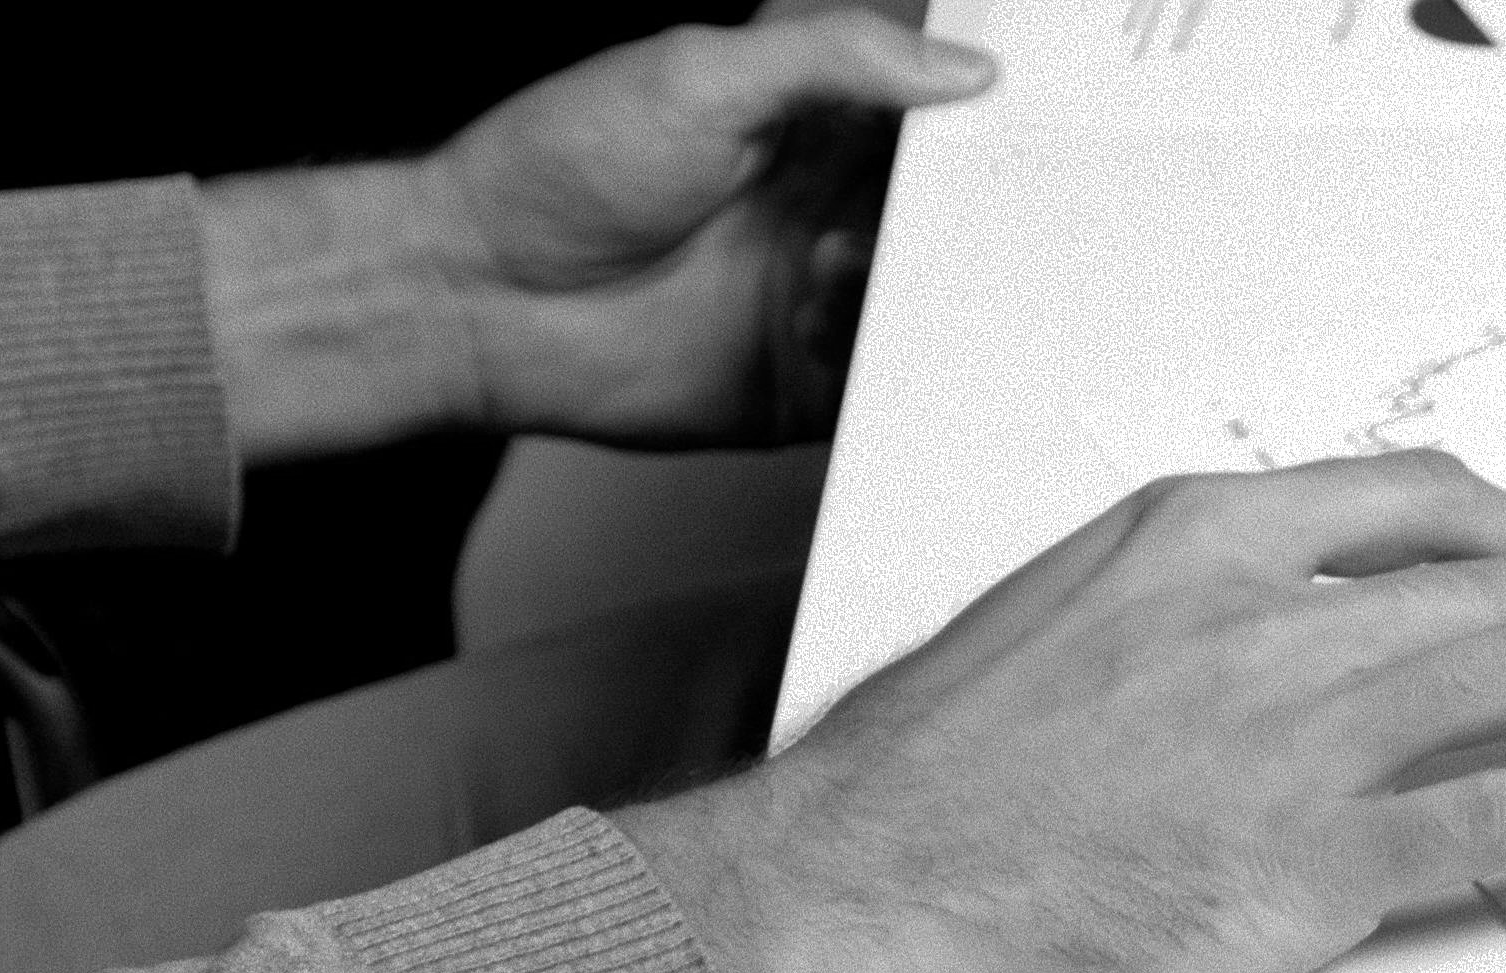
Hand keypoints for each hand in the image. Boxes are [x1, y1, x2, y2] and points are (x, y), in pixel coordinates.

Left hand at [430, 5, 995, 443]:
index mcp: (813, 126)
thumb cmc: (562, 167)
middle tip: (972, 207)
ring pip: (935, 302)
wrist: (477, 295)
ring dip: (913, 283)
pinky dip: (879, 357)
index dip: (988, 115)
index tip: (1029, 111)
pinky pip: (892, 383)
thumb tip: (965, 65)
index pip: (935, 114)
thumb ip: (834, 56)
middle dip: (976, 212)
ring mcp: (825, 300)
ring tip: (838, 263)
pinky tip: (811, 320)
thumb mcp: (700, 74)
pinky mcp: (812, 383)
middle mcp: (831, 212)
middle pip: (954, 216)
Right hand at [615, 456, 1505, 972]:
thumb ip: (1204, 599)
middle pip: (1505, 583)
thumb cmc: (946, 774)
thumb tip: (1312, 618)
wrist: (872, 885)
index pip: (1424, 500)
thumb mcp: (1076, 614)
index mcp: (1203, 535)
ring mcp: (1298, 734)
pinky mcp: (1315, 857)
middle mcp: (1266, 613)